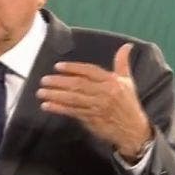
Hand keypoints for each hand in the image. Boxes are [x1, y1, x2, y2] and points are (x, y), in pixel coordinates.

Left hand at [37, 43, 151, 160]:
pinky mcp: (92, 120)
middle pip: (78, 85)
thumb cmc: (128, 104)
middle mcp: (104, 93)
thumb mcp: (127, 81)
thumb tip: (127, 45)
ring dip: (56, 95)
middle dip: (59, 82)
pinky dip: (59, 108)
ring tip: (41, 92)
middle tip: (44, 80)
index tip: (58, 67)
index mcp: (112, 82)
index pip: (89, 71)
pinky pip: (73, 112)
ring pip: (73, 99)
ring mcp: (97, 107)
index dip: (73, 68)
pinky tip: (47, 105)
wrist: (133, 130)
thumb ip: (122, 63)